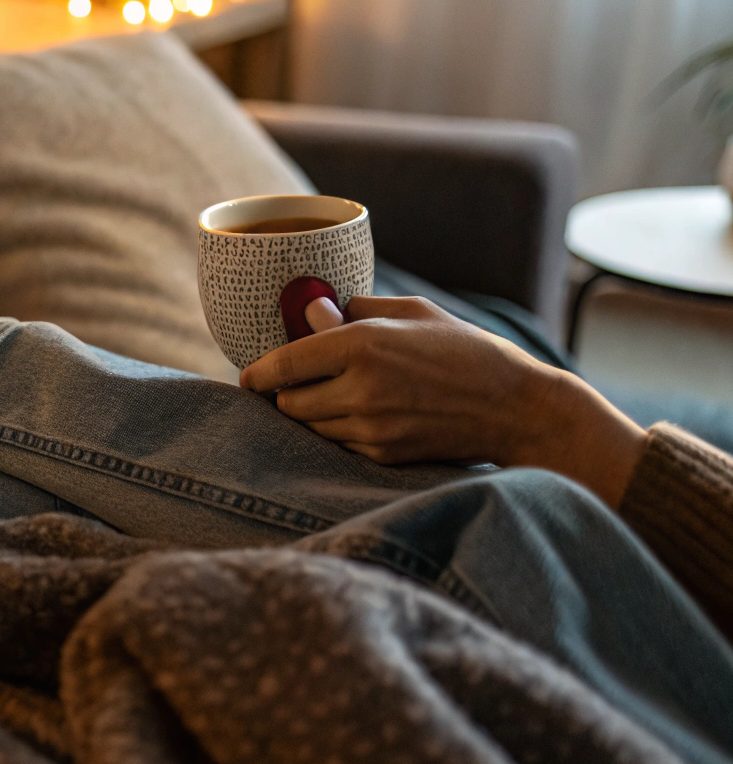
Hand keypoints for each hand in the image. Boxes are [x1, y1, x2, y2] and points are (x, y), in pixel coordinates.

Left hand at [238, 296, 647, 505]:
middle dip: (285, 393)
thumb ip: (355, 309)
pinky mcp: (383, 454)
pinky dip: (337, 431)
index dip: (258, 372)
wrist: (515, 408)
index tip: (249, 376)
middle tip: (296, 382)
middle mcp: (361, 387)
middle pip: (288, 401)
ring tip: (333, 395)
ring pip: (309, 426)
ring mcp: (371, 426)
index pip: (285, 363)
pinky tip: (362, 415)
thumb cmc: (464, 350)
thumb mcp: (413, 312)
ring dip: (310, 412)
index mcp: (364, 344)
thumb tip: (311, 312)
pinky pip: (337, 444)